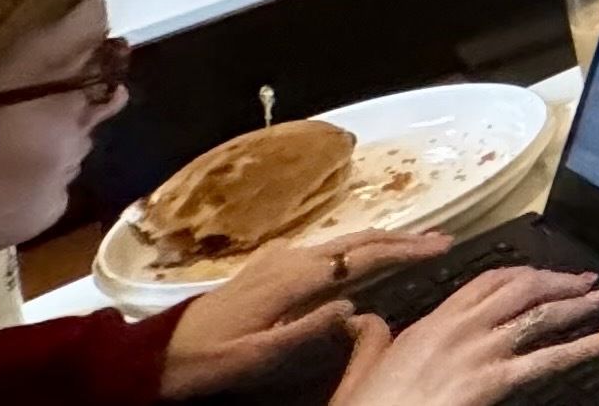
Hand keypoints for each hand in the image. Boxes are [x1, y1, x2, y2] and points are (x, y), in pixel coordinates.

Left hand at [160, 231, 449, 397]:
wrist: (154, 355)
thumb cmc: (208, 361)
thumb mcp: (258, 356)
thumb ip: (307, 329)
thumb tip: (355, 305)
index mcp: (293, 279)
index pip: (362, 256)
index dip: (406, 249)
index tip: (443, 244)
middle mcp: (289, 260)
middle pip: (356, 240)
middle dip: (402, 238)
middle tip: (441, 239)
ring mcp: (275, 260)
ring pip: (340, 243)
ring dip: (378, 241)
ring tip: (410, 245)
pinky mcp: (265, 268)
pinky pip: (322, 250)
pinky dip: (350, 248)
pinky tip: (353, 257)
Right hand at [328, 268, 598, 405]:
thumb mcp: (363, 366)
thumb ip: (370, 337)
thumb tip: (360, 317)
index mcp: (433, 322)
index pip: (486, 280)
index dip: (521, 273)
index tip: (540, 273)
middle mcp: (462, 329)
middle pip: (520, 288)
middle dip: (556, 280)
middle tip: (583, 280)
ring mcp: (481, 352)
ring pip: (538, 315)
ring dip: (574, 304)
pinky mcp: (493, 381)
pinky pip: (547, 360)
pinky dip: (584, 347)